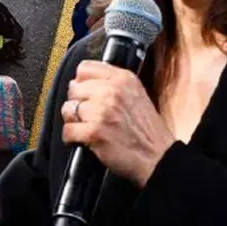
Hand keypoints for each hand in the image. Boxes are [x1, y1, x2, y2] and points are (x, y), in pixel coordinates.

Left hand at [61, 61, 176, 186]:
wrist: (158, 158)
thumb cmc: (148, 130)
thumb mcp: (136, 94)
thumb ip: (112, 83)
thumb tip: (80, 81)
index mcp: (123, 79)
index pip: (85, 68)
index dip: (81, 82)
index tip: (84, 92)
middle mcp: (112, 92)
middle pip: (73, 89)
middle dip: (77, 102)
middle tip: (88, 115)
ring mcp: (102, 112)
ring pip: (68, 109)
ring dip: (74, 120)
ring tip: (87, 127)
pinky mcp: (94, 133)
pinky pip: (68, 130)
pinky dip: (72, 138)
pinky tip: (83, 140)